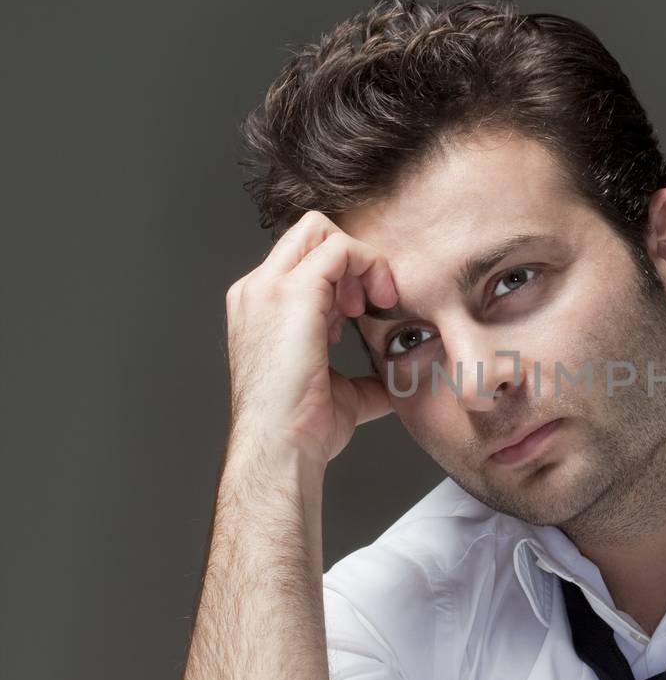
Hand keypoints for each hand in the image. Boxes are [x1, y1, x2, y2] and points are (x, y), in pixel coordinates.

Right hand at [224, 210, 400, 469]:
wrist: (281, 448)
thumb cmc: (301, 430)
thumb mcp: (340, 392)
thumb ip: (363, 376)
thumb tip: (393, 381)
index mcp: (259, 308)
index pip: (304, 259)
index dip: (341, 276)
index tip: (360, 314)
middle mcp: (256, 290)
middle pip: (309, 232)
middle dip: (351, 257)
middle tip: (370, 302)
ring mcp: (267, 288)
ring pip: (322, 231)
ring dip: (361, 262)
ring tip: (370, 307)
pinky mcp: (291, 293)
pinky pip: (340, 248)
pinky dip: (368, 266)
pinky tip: (373, 305)